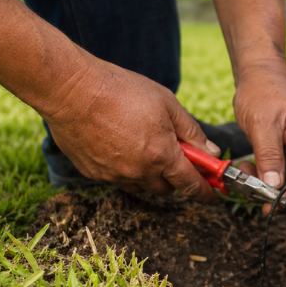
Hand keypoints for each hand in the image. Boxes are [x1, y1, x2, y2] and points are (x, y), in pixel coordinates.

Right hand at [42, 55, 221, 202]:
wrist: (72, 90)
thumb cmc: (122, 91)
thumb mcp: (168, 104)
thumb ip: (192, 132)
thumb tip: (212, 152)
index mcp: (162, 155)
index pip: (191, 185)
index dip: (205, 193)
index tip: (213, 196)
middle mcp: (139, 172)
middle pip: (166, 189)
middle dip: (175, 178)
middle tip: (174, 156)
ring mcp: (115, 176)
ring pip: (142, 186)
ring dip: (150, 175)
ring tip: (144, 146)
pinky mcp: (95, 174)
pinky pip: (119, 180)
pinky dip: (127, 170)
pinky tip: (122, 147)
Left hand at [233, 60, 285, 213]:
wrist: (259, 73)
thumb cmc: (264, 91)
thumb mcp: (263, 124)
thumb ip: (270, 156)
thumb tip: (275, 186)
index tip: (273, 204)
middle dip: (284, 195)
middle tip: (260, 202)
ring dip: (271, 186)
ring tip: (247, 179)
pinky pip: (281, 172)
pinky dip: (266, 176)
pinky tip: (249, 170)